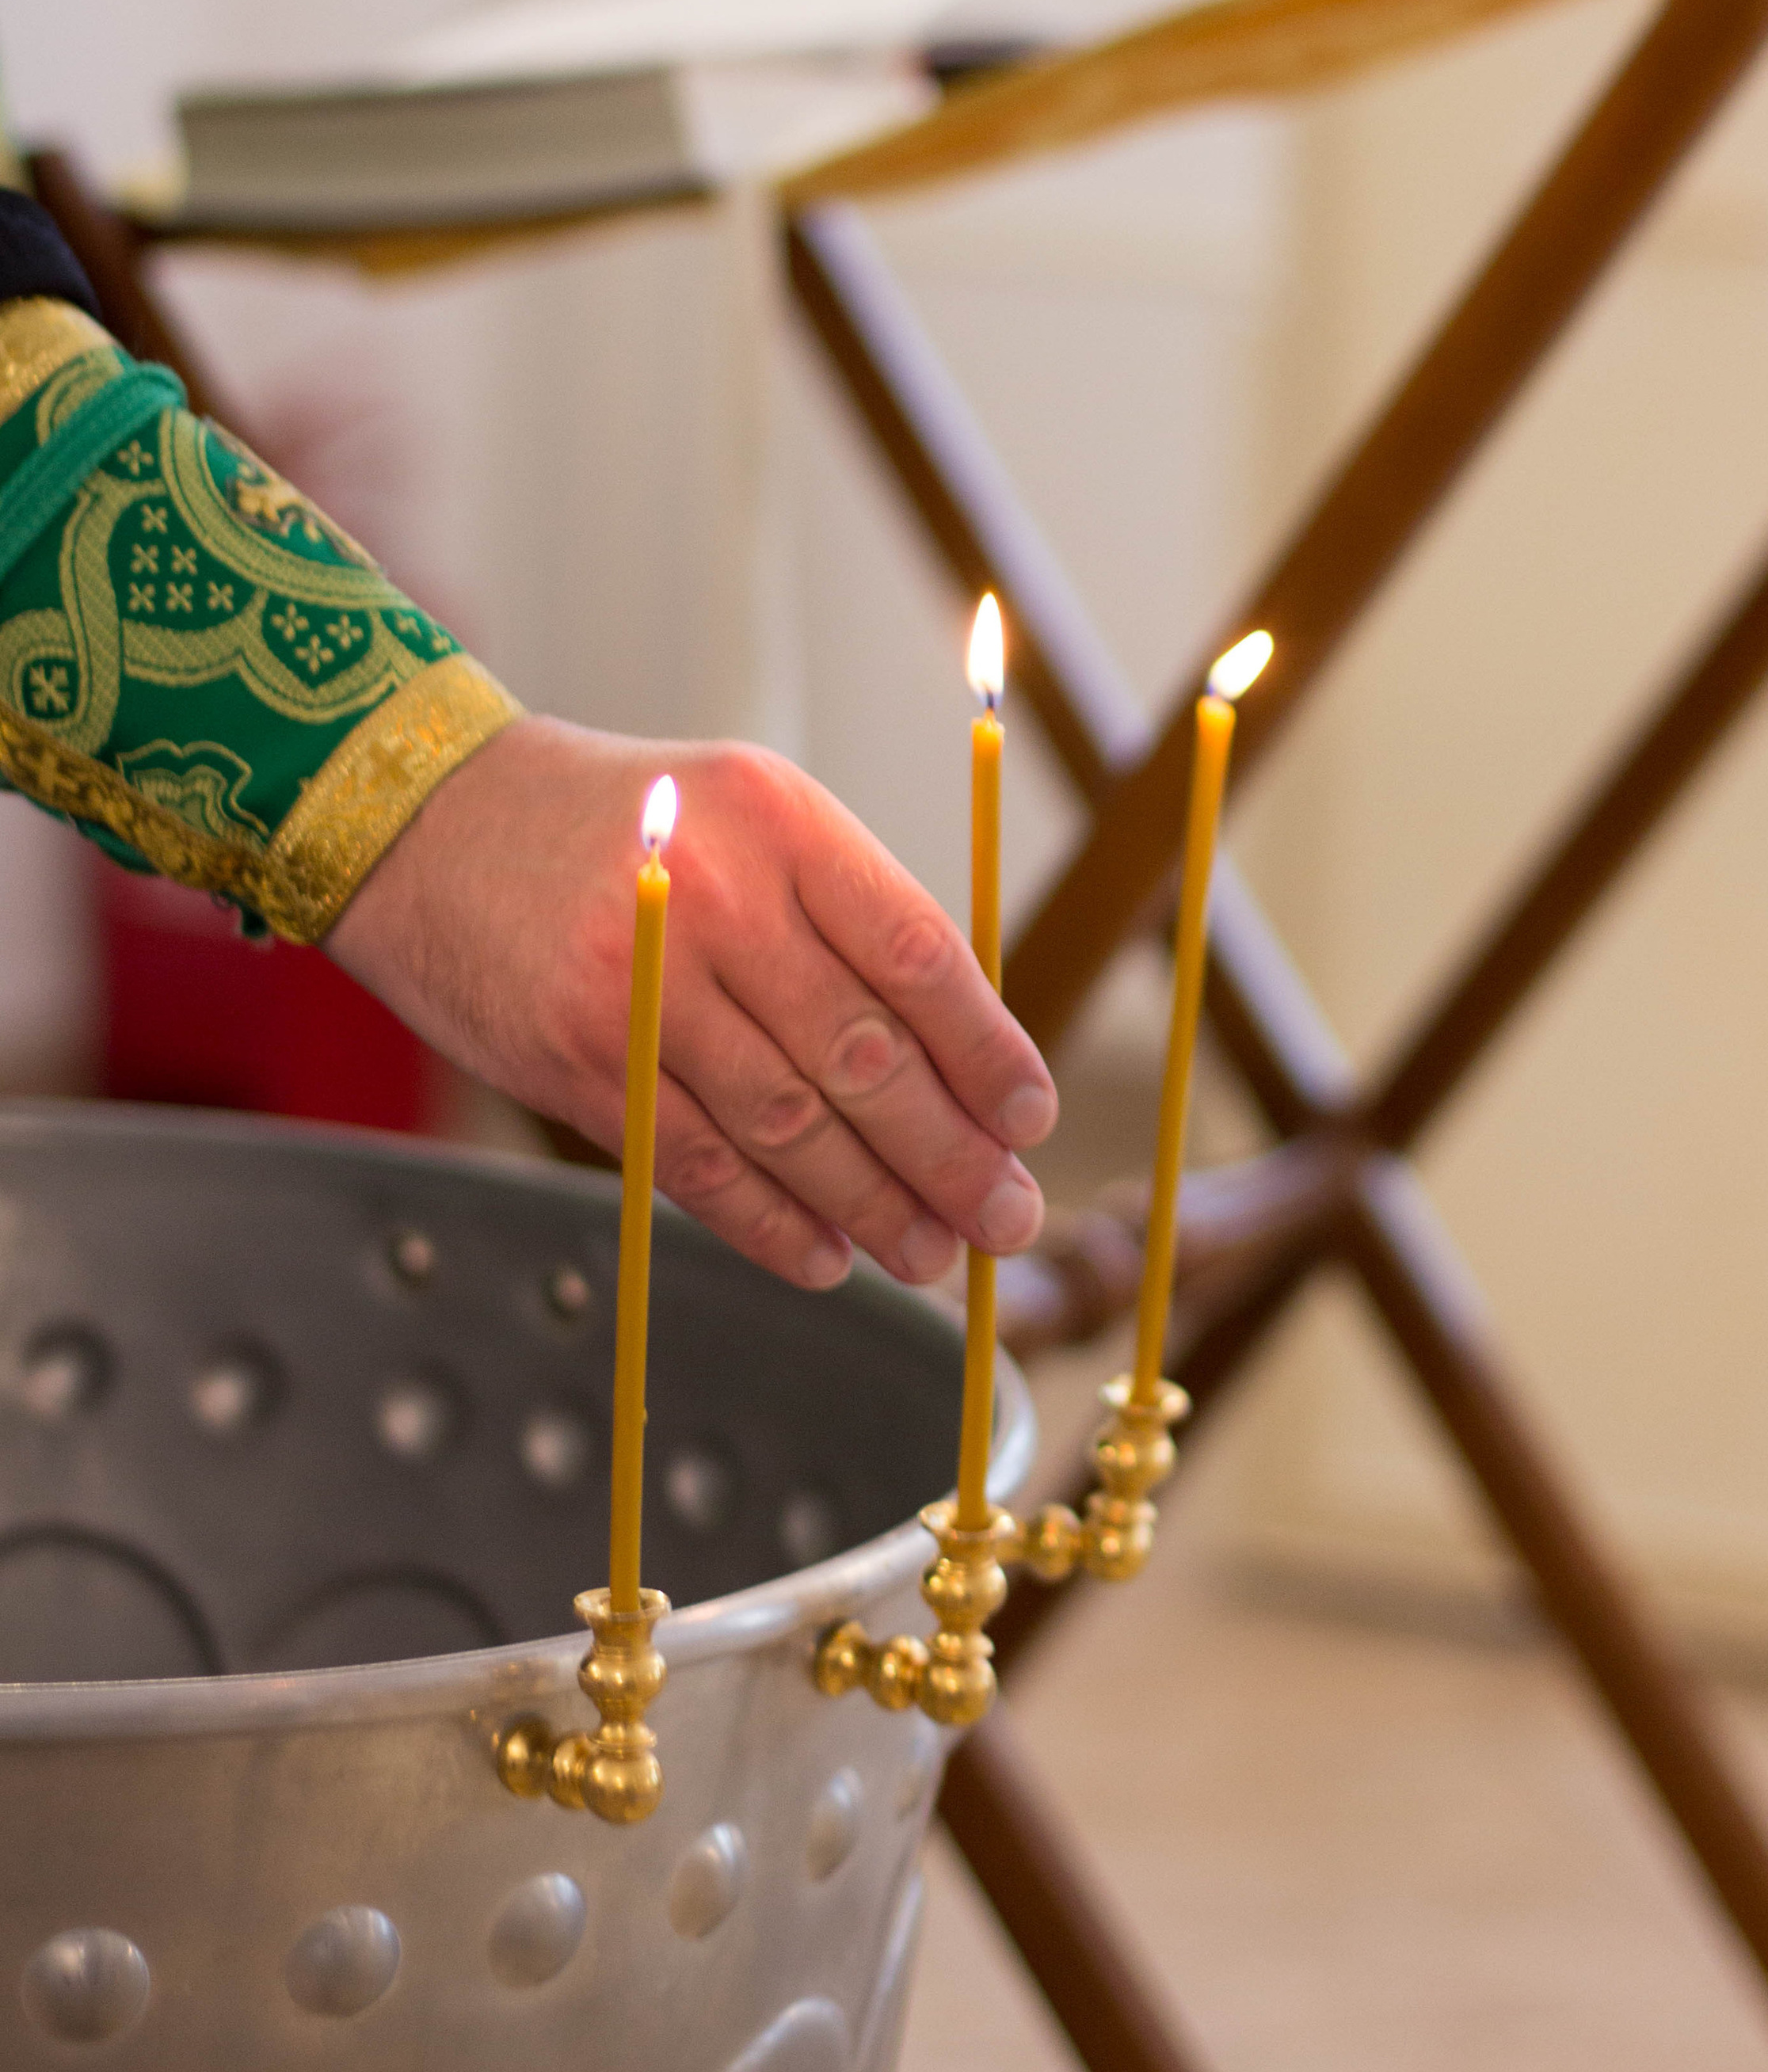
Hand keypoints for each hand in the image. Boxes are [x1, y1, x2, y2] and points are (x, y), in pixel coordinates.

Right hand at [326, 715, 1054, 1289]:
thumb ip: (846, 914)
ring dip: (874, 1205)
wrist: (432, 819)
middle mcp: (712, 898)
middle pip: (862, 1055)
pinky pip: (697, 1163)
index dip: (987, 1051)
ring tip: (933, 1253)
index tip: (1032, 1119)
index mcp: (779, 822)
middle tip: (1009, 1219)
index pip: (915, 955)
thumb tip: (964, 1059)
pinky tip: (828, 1255)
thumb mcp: (749, 816)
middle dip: (950, 1154)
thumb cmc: (627, 826)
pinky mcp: (575, 1060)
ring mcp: (636, 985)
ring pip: (786, 1126)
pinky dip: (771, 1223)